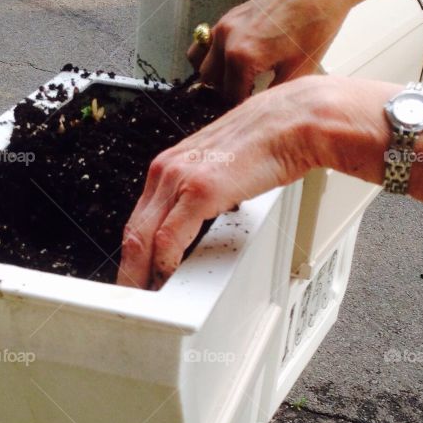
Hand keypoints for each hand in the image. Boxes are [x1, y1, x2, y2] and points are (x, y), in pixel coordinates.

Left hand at [117, 78, 330, 289]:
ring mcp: (180, 179)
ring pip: (143, 237)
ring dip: (141, 273)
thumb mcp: (220, 170)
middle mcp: (167, 170)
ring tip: (143, 300)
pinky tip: (168, 279)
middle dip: (130, 270)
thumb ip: (203, 193)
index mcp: (170, 165)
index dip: (135, 253)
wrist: (292, 122)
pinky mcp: (199, 190)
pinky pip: (169, 238)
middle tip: (131, 297)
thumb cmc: (266, 143)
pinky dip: (165, 263)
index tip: (138, 275)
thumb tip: (201, 221)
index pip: (139, 219)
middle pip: (133, 231)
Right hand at [187, 0, 359, 104]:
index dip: (242, 109)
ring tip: (239, 82)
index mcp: (243, 56)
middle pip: (211, 83)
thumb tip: (263, 110)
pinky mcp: (230, 16)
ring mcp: (226, 25)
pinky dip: (212, 57)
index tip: (251, 113)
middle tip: (248, 99)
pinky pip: (206, 43)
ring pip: (203, 64)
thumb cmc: (316, 23)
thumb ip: (274, 95)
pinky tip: (232, 63)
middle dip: (227, 94)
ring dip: (216, 77)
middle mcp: (228, 39)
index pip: (229, 98)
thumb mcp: (299, 71)